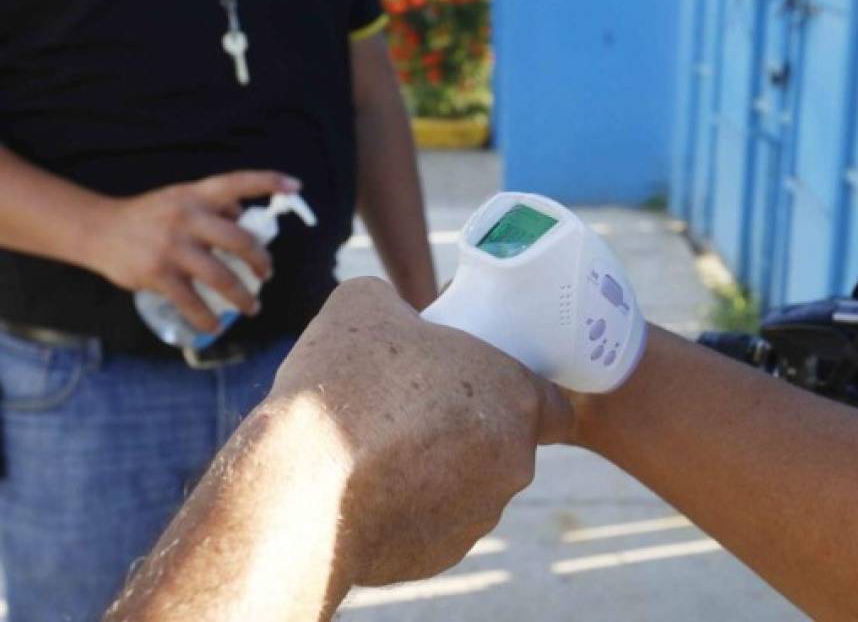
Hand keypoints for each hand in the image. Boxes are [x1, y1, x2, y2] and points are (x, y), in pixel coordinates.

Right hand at [85, 171, 299, 331]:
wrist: (99, 229)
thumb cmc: (150, 215)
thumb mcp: (180, 198)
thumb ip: (213, 206)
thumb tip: (245, 217)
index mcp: (195, 195)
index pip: (237, 182)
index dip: (268, 182)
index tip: (295, 186)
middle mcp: (187, 217)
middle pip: (241, 241)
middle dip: (261, 262)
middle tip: (267, 274)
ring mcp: (172, 247)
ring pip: (222, 278)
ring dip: (243, 298)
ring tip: (253, 308)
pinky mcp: (158, 274)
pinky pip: (191, 302)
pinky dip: (208, 318)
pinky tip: (216, 325)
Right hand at [269, 277, 573, 586]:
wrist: (300, 485)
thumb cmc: (345, 385)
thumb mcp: (364, 304)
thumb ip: (399, 303)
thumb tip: (394, 314)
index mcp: (513, 398)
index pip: (554, 406)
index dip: (521, 394)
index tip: (485, 387)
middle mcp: (511, 464)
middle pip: (505, 445)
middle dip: (469, 429)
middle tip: (417, 407)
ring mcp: (477, 517)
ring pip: (469, 487)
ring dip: (438, 469)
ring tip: (380, 447)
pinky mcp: (438, 556)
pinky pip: (433, 523)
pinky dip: (407, 507)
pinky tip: (363, 487)